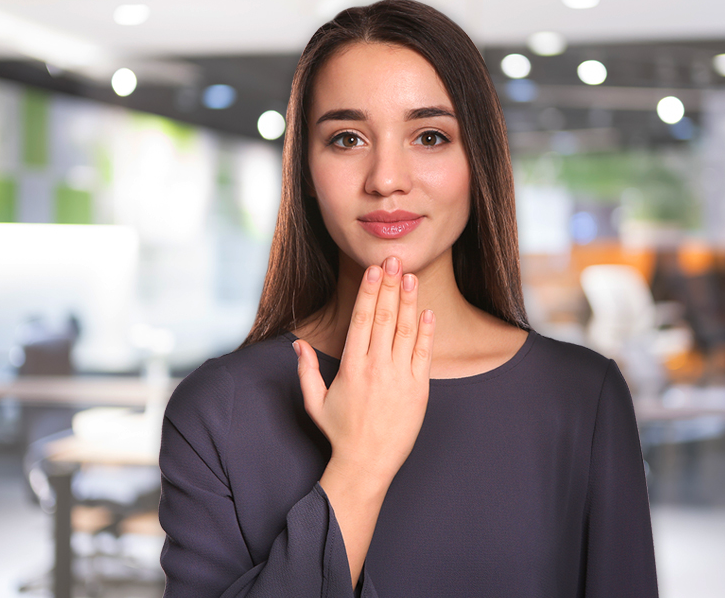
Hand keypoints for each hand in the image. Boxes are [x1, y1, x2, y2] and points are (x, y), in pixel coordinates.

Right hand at [293, 256, 434, 484]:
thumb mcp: (314, 402)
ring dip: (408, 301)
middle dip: (388, 286)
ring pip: (405, 331)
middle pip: (383, 318)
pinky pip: (423, 354)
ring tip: (410, 276)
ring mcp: (399, 377)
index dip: (367, 292)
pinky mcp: (418, 389)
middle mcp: (376, 368)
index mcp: (351, 367)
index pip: (360, 320)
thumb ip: (306, 370)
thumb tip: (297, 344)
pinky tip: (427, 311)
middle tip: (393, 260)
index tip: (372, 270)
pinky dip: (426, 331)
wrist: (367, 463)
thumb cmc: (340, 433)